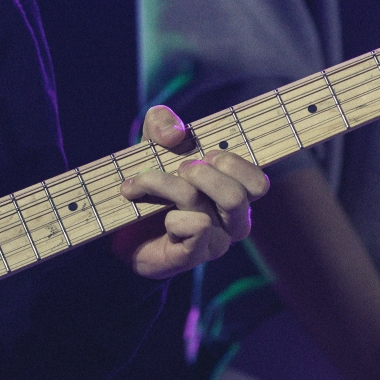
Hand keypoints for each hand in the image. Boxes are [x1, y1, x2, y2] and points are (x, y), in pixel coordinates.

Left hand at [110, 105, 268, 279]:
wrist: (122, 233)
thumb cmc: (150, 188)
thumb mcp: (152, 146)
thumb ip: (162, 124)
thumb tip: (176, 133)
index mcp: (235, 191)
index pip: (257, 182)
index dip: (235, 163)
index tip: (207, 152)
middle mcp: (232, 219)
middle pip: (238, 195)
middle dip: (203, 173)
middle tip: (179, 168)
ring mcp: (216, 240)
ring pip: (204, 205)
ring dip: (168, 185)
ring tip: (143, 182)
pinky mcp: (194, 255)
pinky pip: (193, 228)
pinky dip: (171, 217)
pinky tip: (156, 217)